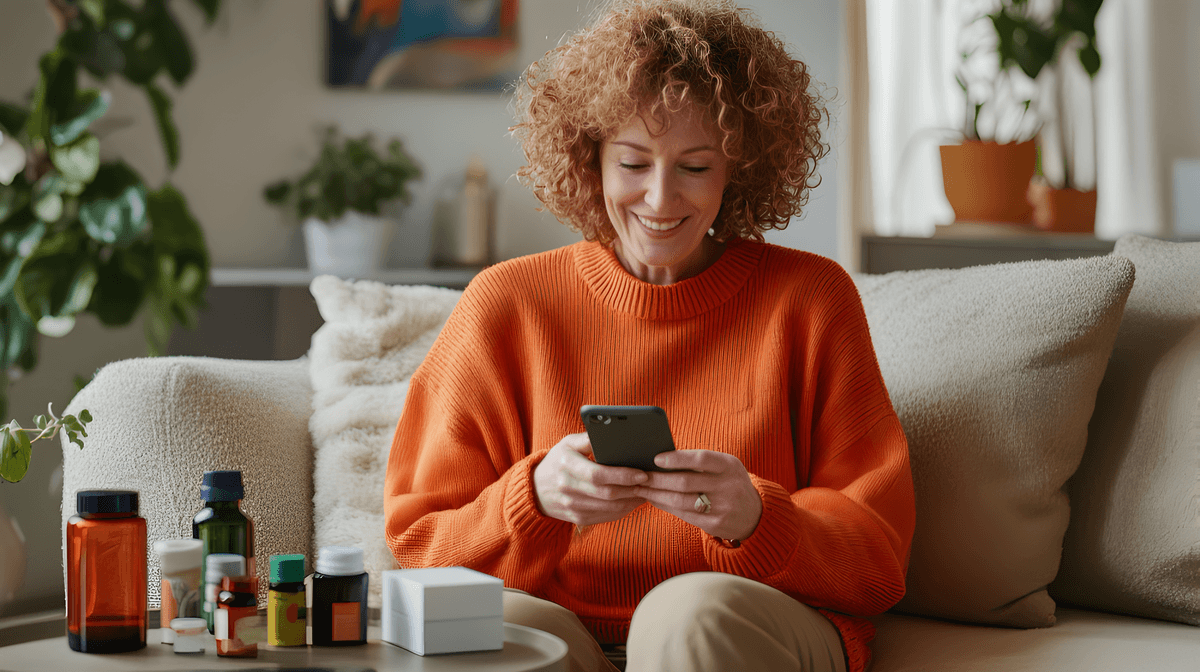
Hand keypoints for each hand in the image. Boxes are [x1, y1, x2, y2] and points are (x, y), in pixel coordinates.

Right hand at [533, 433, 648, 526]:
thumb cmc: (558, 461)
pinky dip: (623, 510)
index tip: (642, 473)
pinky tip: (633, 500)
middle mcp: (567, 488)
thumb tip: (613, 432)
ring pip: (609, 508)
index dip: (622, 475)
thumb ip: (589, 438)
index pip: (597, 474)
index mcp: (566, 465)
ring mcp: (572, 506)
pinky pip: (606, 517)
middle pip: (607, 493)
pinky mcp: (578, 519)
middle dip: (632, 489)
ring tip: (646, 490)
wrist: (536, 490)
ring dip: (632, 500)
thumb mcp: (568, 443)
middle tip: (650, 482)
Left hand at [638, 450, 762, 542]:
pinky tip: (655, 499)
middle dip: (659, 479)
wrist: (756, 515)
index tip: (656, 459)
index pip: (701, 458)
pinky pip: (684, 514)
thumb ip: (700, 462)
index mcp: (729, 466)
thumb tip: (663, 458)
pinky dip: (666, 506)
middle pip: (686, 482)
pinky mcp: (715, 525)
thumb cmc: (731, 483)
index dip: (677, 458)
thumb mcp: (725, 467)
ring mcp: (722, 508)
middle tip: (641, 476)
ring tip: (642, 488)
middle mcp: (728, 486)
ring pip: (681, 501)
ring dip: (657, 494)